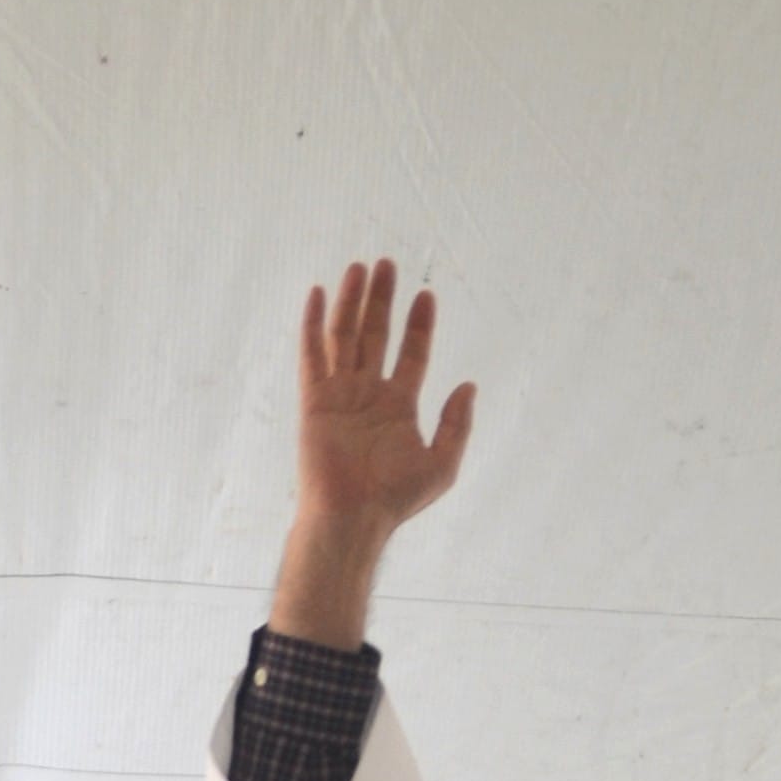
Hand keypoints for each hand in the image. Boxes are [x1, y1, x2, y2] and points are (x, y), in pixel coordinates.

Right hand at [268, 259, 475, 647]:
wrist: (353, 517)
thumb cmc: (395, 498)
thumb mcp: (443, 463)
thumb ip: (457, 424)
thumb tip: (468, 386)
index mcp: (398, 406)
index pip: (411, 354)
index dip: (419, 324)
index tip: (426, 295)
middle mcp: (368, 394)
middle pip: (376, 335)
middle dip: (383, 300)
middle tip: (389, 264)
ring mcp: (340, 394)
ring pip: (346, 335)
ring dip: (353, 301)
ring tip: (362, 267)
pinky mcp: (314, 399)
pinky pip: (312, 354)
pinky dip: (312, 322)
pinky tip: (318, 292)